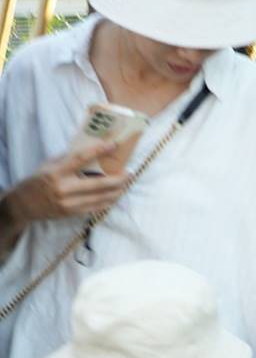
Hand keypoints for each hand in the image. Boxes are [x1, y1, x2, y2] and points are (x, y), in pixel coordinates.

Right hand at [4, 142, 131, 225]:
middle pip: (99, 184)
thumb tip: (92, 149)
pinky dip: (108, 201)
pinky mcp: (72, 213)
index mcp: (57, 172)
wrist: (24, 204)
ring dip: (117, 191)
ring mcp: (69, 203)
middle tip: (130, 173)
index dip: (99, 150)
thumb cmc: (39, 180)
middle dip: (118, 179)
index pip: (81, 158)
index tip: (114, 144)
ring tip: (126, 183)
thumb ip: (69, 158)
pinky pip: (96, 207)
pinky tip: (116, 195)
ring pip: (101, 198)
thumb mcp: (50, 164)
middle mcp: (63, 188)